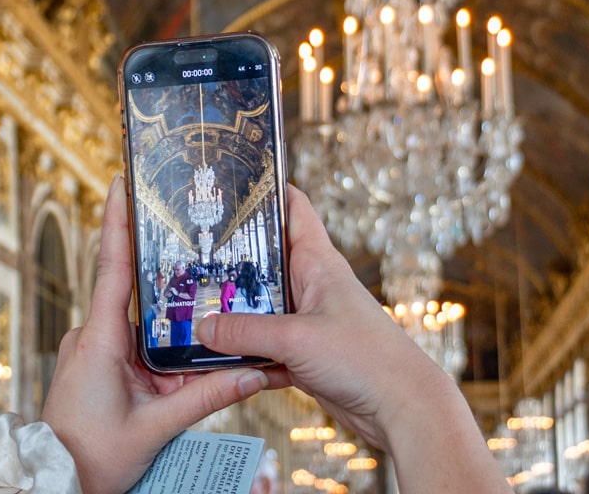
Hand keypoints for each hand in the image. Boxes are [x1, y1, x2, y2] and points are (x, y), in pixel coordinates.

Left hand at [40, 174, 269, 493]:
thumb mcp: (156, 427)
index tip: (122, 182)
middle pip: (131, 285)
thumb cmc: (91, 458)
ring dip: (166, 310)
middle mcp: (91, 336)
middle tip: (185, 223)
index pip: (111, 267)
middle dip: (159, 260)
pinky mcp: (96, 366)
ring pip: (137, 317)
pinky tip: (186, 340)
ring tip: (201, 292)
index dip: (117, 222)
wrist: (53, 485)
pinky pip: (132, 339)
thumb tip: (254, 373)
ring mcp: (91, 350)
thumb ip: (206, 397)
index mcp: (99, 340)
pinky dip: (158, 335)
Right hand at [196, 186, 510, 492]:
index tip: (231, 181)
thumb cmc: (365, 358)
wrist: (400, 407)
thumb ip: (246, 331)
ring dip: (233, 312)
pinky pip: (265, 346)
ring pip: (261, 307)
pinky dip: (245, 354)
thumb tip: (201, 326)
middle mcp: (312, 285)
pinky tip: (219, 363)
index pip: (294, 208)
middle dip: (231, 258)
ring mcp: (308, 320)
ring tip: (191, 308)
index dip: (267, 190)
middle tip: (188, 252)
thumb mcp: (297, 339)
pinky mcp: (306, 354)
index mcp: (319, 262)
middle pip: (266, 260)